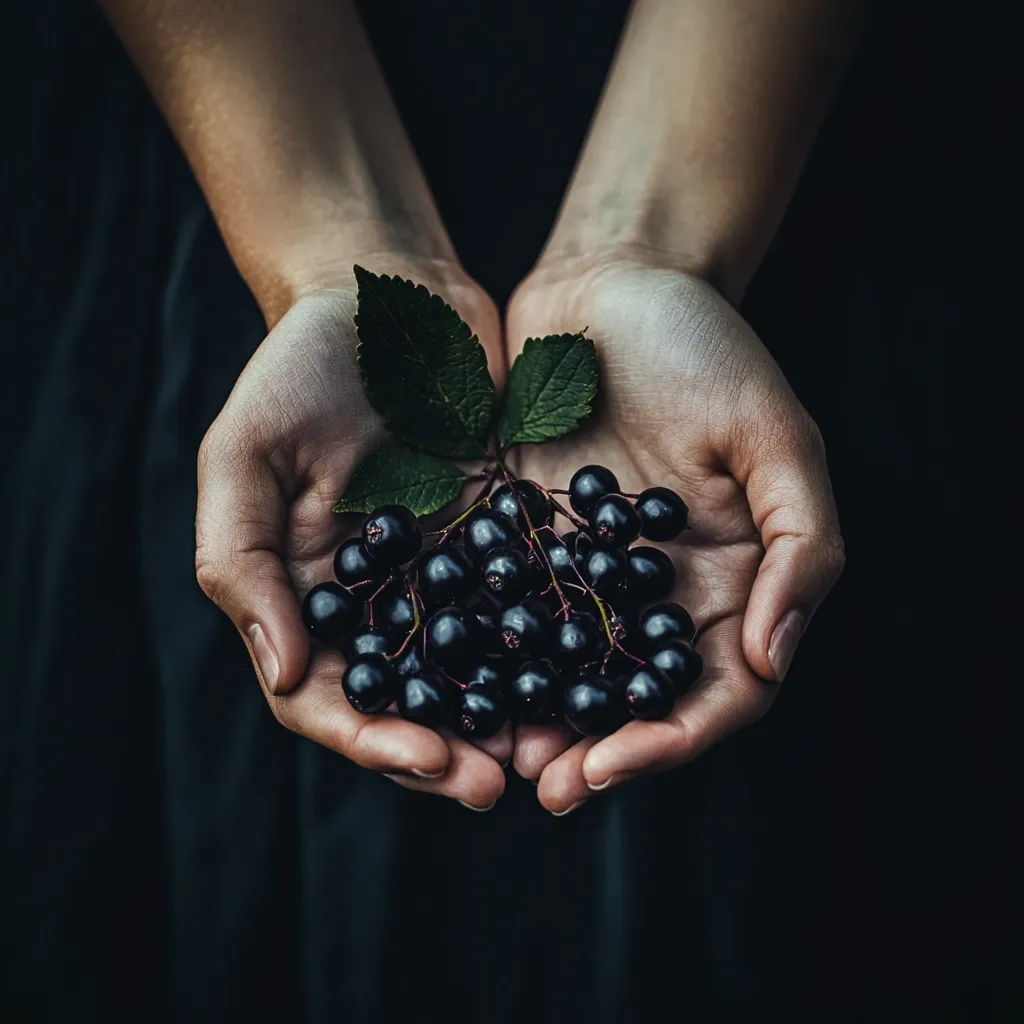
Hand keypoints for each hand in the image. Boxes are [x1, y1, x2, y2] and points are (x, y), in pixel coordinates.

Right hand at [195, 258, 510, 809]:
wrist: (395, 303)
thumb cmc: (302, 368)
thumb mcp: (246, 452)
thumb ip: (246, 560)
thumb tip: (285, 672)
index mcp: (312, 597)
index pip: (331, 698)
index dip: (375, 740)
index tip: (431, 760)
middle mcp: (381, 602)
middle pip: (412, 704)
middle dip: (455, 751)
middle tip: (507, 782)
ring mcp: (448, 576)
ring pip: (481, 672)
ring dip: (514, 717)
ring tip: (559, 751)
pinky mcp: (508, 541)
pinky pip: (533, 607)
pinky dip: (557, 648)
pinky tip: (594, 672)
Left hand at [506, 252, 844, 812]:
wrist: (611, 286)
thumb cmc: (705, 349)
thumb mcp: (774, 436)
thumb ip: (801, 547)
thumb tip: (776, 659)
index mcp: (732, 579)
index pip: (718, 690)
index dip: (672, 739)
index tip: (613, 764)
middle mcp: (658, 592)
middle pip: (634, 698)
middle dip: (594, 750)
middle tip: (542, 788)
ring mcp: (586, 571)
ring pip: (564, 671)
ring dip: (533, 720)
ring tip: (491, 757)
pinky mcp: (524, 541)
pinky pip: (504, 611)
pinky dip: (485, 655)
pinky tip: (449, 682)